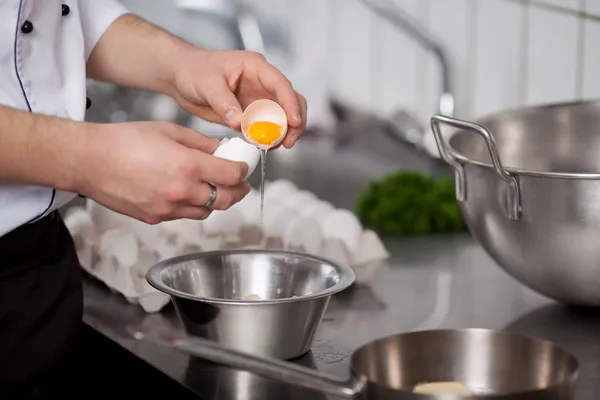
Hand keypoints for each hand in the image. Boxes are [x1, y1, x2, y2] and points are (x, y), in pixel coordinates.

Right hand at [80, 121, 249, 223]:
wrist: (89, 161)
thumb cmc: (124, 140)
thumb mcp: (169, 131)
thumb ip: (200, 143)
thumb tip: (220, 150)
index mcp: (189, 166)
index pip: (232, 175)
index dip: (242, 170)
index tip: (243, 166)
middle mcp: (182, 192)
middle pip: (226, 199)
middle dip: (238, 191)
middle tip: (241, 184)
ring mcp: (168, 208)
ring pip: (206, 212)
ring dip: (216, 201)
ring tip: (216, 189)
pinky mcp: (155, 218)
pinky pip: (184, 216)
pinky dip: (192, 207)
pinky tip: (189, 194)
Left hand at [170, 50, 307, 148]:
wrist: (182, 78)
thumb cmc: (193, 70)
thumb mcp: (206, 84)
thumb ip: (224, 102)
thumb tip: (240, 122)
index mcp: (255, 67)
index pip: (280, 84)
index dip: (290, 103)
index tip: (294, 122)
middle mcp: (262, 82)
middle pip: (290, 100)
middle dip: (294, 122)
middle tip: (288, 142)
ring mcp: (258, 98)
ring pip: (282, 116)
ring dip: (284, 133)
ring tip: (274, 147)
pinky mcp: (252, 114)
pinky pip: (267, 127)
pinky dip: (269, 138)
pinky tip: (263, 146)